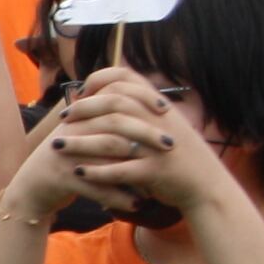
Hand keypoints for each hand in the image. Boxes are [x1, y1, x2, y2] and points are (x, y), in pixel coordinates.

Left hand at [46, 66, 229, 215]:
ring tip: (57, 146)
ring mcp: (158, 147)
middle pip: (114, 104)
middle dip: (83, 110)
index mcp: (159, 106)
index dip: (98, 81)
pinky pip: (121, 170)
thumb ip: (141, 107)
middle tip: (63, 119)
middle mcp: (160, 121)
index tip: (79, 94)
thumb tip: (108, 91)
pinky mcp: (156, 172)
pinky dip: (98, 172)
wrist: (207, 185)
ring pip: (112, 138)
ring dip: (80, 142)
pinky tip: (78, 172)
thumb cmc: (178, 154)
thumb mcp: (165, 123)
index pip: (125, 78)